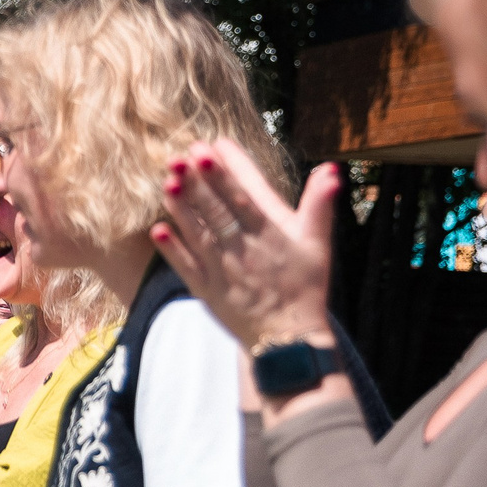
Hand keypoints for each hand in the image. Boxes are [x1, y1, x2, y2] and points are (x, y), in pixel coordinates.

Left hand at [154, 139, 337, 351]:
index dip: (226, 172)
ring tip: (167, 182)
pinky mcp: (206, 291)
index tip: (210, 147)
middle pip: (217, 211)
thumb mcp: (319, 245)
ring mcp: (223, 270)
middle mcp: (244, 249)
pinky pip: (186, 268)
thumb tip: (329, 170)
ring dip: (182, 209)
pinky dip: (171, 250)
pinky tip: (157, 229)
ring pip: (199, 234)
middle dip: (198, 183)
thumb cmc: (304, 287)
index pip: (245, 196)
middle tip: (179, 156)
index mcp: (270, 234)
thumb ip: (320, 206)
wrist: (288, 338)